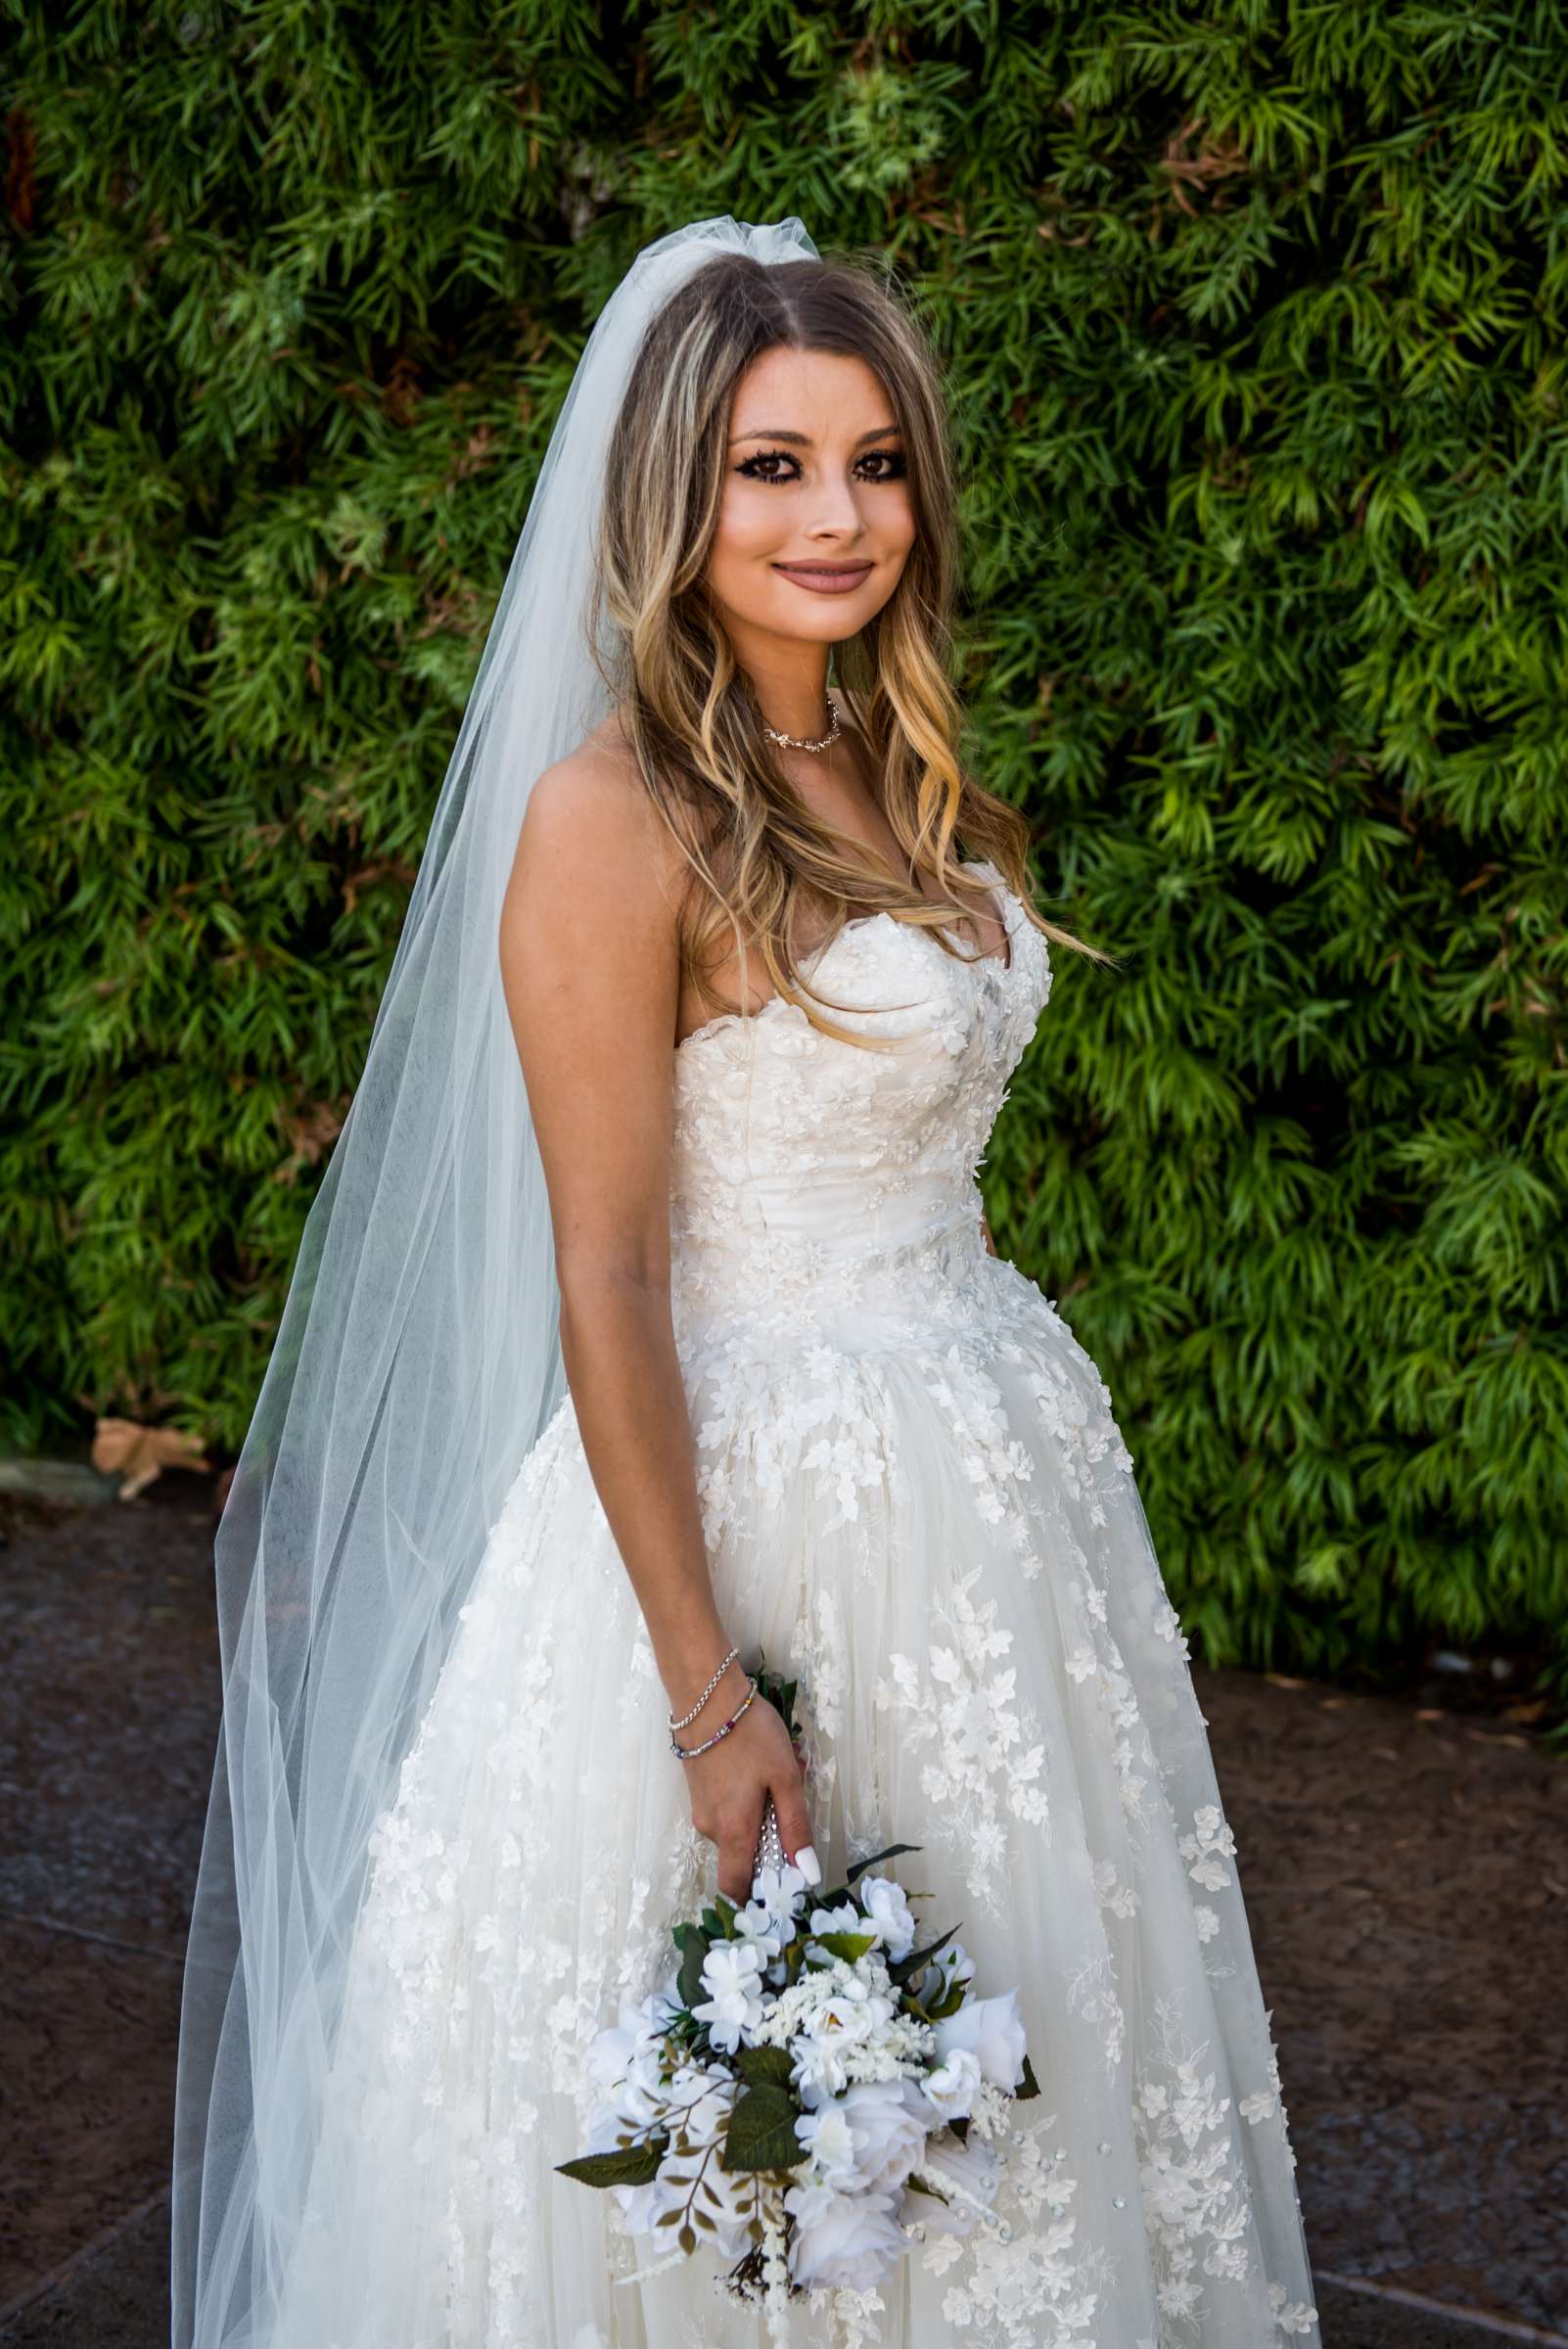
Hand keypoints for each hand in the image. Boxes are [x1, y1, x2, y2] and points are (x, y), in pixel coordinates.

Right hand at [679, 1672, 816, 1903]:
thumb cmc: (749, 1736)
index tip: (778, 1889)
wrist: (706, 1696)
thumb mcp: (785, 1778)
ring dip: (760, 1811)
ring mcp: (701, 1808)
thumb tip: (806, 1872)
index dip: (754, 1898)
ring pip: (736, 1827)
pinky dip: (746, 1797)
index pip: (735, 1887)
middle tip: (790, 1800)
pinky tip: (759, 1764)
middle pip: (742, 1854)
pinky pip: (726, 1808)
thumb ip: (795, 1827)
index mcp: (733, 1832)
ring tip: (779, 1771)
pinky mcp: (698, 1789)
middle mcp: (711, 1828)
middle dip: (769, 1837)